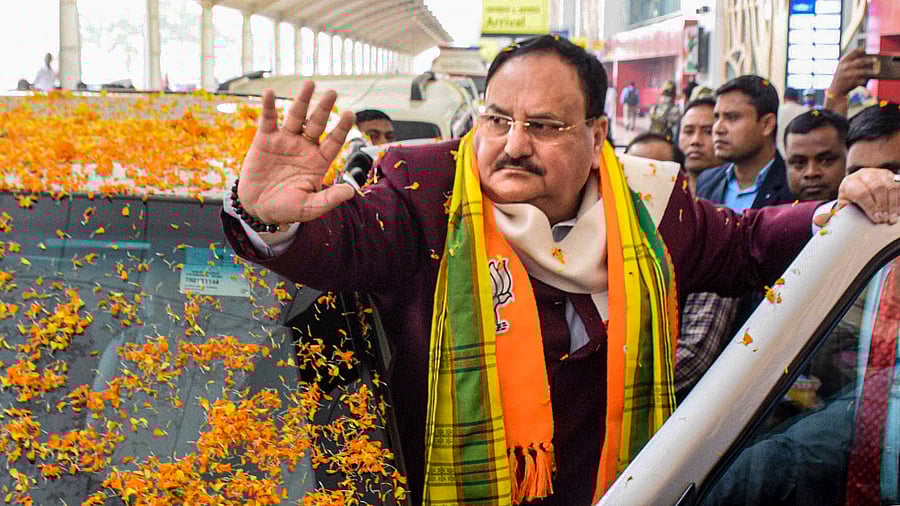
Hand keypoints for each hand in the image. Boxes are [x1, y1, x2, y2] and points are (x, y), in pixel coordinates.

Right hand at [236, 82, 355, 224]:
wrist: (258, 208)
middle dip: (324, 108)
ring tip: (309, 84)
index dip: (341, 128)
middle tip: (333, 92)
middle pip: (317, 124)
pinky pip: (267, 120)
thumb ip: (328, 199)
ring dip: (302, 101)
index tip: (350, 114)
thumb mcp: (309, 208)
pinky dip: (268, 106)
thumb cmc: (287, 208)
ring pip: (295, 117)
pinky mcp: (265, 140)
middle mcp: (304, 147)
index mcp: (318, 161)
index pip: (334, 142)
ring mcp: (285, 141)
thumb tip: (350, 192)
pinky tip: (269, 93)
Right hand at [827, 49, 876, 97]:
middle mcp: (845, 67)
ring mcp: (847, 75)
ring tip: (876, 72)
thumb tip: (869, 59)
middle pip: (860, 61)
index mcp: (843, 61)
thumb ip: (853, 62)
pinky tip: (865, 80)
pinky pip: (861, 80)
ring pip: (862, 72)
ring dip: (870, 71)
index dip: (860, 50)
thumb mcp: (844, 68)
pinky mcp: (850, 83)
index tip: (865, 50)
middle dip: (869, 60)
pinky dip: (864, 80)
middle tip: (876, 60)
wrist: (835, 91)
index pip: (853, 52)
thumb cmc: (842, 77)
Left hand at [830, 168, 899, 224]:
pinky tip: (897, 211)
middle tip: (885, 220)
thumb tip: (820, 222)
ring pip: (889, 186)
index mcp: (849, 182)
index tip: (876, 219)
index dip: (870, 207)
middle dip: (882, 206)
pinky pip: (898, 186)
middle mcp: (864, 175)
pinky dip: (898, 200)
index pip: (861, 193)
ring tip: (892, 218)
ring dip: (893, 204)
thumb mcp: (843, 204)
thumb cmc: (851, 198)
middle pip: (877, 188)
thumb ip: (836, 213)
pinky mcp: (889, 175)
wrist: (858, 185)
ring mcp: (878, 173)